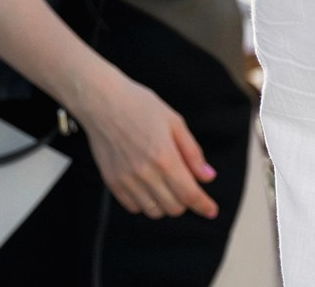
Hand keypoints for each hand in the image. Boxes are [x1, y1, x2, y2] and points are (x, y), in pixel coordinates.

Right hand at [76, 70, 217, 219]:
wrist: (103, 102)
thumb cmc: (141, 107)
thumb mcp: (175, 123)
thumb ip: (192, 153)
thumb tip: (207, 177)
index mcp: (165, 158)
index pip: (189, 194)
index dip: (203, 205)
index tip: (211, 210)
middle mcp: (145, 174)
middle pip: (173, 208)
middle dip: (186, 202)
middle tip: (187, 187)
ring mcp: (126, 181)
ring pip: (153, 212)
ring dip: (165, 204)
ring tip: (168, 186)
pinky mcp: (112, 183)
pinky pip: (133, 207)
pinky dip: (145, 203)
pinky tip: (149, 187)